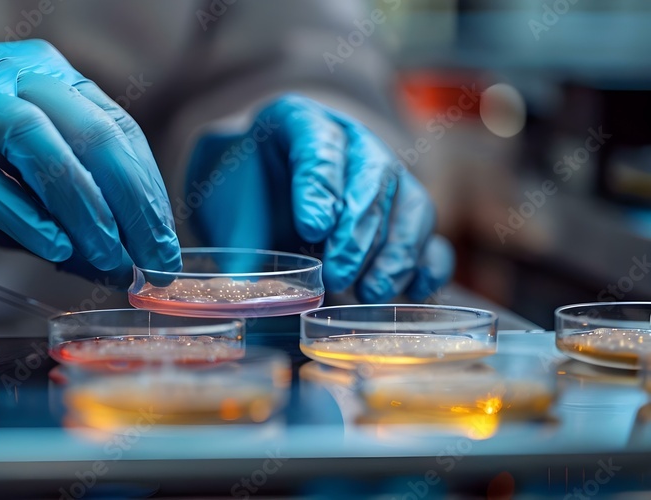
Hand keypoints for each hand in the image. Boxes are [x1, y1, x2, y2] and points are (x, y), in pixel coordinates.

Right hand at [0, 40, 179, 273]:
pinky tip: (53, 248)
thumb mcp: (19, 201)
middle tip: (150, 257)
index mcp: (42, 76)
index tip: (163, 245)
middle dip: (128, 200)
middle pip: (87, 128)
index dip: (146, 189)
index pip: (114, 128)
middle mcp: (5, 70)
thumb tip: (126, 267)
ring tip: (108, 256)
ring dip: (81, 204)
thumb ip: (69, 224)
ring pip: (37, 140)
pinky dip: (20, 212)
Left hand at [183, 94, 452, 301]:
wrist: (260, 191)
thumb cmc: (243, 191)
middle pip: (373, 177)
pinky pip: (432, 238)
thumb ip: (238, 238)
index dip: (319, 187)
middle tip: (338, 274)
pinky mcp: (405, 218)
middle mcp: (352, 143)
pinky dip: (429, 267)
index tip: (311, 229)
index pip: (319, 144)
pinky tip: (412, 293)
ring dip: (395, 254)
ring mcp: (387, 178)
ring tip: (370, 292)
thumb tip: (244, 284)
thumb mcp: (227, 203)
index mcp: (299, 121)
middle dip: (358, 232)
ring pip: (411, 206)